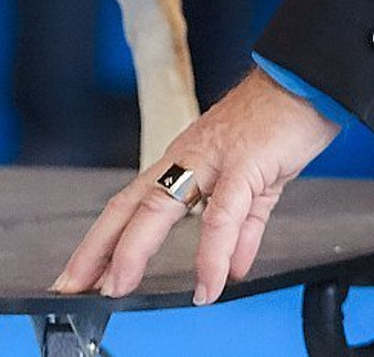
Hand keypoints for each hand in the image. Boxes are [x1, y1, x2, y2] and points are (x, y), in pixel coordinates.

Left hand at [55, 69, 339, 305]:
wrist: (300, 85)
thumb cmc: (272, 126)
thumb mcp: (251, 186)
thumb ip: (240, 230)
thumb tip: (231, 269)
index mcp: (181, 165)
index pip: (129, 206)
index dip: (102, 240)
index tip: (81, 274)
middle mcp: (184, 161)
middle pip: (128, 207)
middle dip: (97, 248)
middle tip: (73, 284)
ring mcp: (209, 161)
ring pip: (159, 207)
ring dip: (134, 250)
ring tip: (119, 287)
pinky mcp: (243, 165)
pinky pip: (223, 215)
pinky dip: (212, 254)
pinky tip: (207, 285)